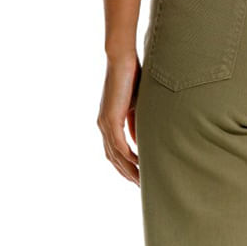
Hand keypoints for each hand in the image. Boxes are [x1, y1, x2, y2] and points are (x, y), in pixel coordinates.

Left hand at [97, 52, 140, 184]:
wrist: (121, 59)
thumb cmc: (131, 76)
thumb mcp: (136, 104)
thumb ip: (136, 123)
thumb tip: (141, 142)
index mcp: (109, 122)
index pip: (115, 152)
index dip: (126, 166)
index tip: (139, 176)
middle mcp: (103, 126)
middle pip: (113, 159)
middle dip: (127, 174)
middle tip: (142, 186)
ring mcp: (105, 124)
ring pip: (115, 156)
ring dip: (128, 170)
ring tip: (142, 181)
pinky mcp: (110, 120)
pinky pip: (118, 146)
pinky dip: (129, 158)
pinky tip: (139, 165)